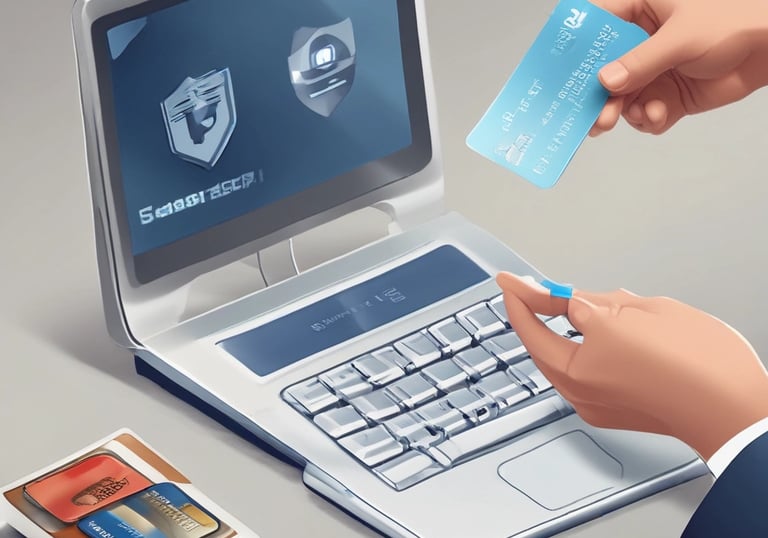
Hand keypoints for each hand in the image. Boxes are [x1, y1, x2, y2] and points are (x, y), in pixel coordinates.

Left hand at [496, 272, 767, 459]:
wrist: (737, 411)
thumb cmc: (699, 365)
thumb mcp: (640, 313)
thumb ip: (597, 305)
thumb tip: (574, 304)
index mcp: (578, 366)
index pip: (532, 324)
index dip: (520, 295)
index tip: (509, 280)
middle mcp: (580, 391)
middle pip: (543, 343)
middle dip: (538, 311)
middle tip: (529, 288)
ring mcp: (595, 405)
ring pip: (564, 357)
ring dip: (562, 330)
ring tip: (571, 305)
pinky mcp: (612, 412)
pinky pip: (583, 373)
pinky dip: (582, 349)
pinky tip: (596, 331)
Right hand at [589, 0, 767, 134]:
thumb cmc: (737, 19)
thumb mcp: (682, 36)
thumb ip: (641, 61)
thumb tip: (606, 81)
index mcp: (640, 9)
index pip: (597, 24)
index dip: (577, 48)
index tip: (562, 72)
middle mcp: (642, 41)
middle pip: (604, 70)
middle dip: (599, 96)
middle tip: (597, 116)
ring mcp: (654, 69)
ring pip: (622, 97)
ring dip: (625, 112)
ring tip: (635, 116)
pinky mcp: (669, 93)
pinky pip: (646, 112)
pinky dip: (649, 119)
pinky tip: (660, 115)